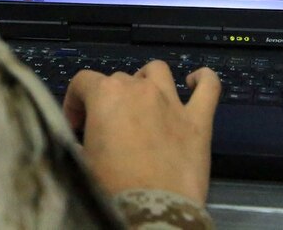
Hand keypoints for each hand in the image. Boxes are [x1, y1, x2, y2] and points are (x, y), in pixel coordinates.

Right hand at [62, 62, 220, 203]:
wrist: (152, 210)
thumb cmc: (112, 186)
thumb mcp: (82, 160)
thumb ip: (81, 140)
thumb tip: (83, 140)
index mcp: (106, 95)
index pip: (82, 82)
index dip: (74, 102)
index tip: (76, 126)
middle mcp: (139, 89)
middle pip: (119, 79)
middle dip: (108, 99)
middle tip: (107, 128)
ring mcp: (171, 102)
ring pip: (157, 71)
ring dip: (147, 78)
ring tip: (143, 98)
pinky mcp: (198, 120)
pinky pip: (209, 87)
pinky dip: (203, 78)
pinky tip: (195, 81)